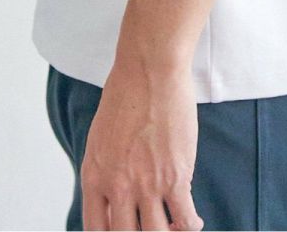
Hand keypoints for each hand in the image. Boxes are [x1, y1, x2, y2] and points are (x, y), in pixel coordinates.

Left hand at [80, 53, 205, 230]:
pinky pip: (185, 220)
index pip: (95, 230)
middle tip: (152, 225)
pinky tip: (192, 220)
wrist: (150, 70)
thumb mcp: (101, 139)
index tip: (126, 230)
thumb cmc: (126, 95)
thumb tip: (120, 198)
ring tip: (173, 226)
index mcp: (94, 177)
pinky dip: (190, 226)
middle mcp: (117, 187)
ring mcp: (147, 185)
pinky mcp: (175, 178)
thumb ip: (107, 172)